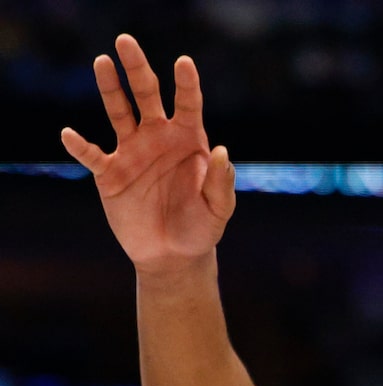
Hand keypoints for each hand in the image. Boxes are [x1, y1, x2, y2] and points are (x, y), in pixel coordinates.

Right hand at [60, 36, 233, 272]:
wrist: (174, 255)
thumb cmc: (201, 228)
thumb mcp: (218, 209)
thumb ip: (221, 182)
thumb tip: (220, 151)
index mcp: (187, 139)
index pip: (187, 104)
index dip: (186, 84)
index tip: (184, 63)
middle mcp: (157, 137)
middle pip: (145, 95)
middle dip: (137, 68)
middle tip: (126, 42)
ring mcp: (131, 151)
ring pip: (118, 112)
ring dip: (110, 88)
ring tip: (103, 62)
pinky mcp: (110, 173)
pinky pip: (92, 156)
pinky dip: (81, 147)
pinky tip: (70, 136)